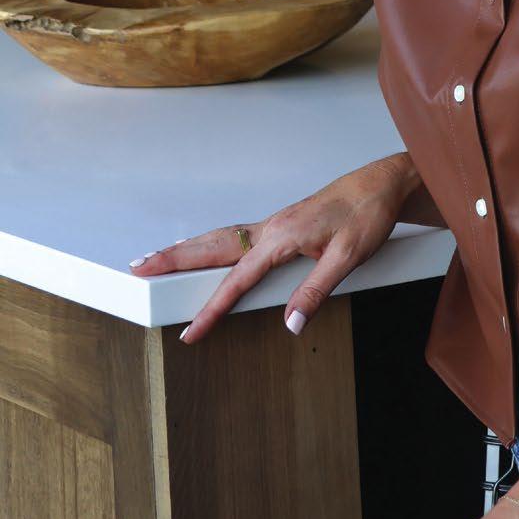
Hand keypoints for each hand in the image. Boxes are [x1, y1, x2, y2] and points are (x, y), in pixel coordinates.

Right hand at [127, 153, 415, 341]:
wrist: (381, 185)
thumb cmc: (367, 216)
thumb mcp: (349, 257)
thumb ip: (316, 290)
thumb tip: (290, 323)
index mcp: (282, 237)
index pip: (238, 280)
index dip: (212, 309)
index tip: (190, 332)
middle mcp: (270, 229)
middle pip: (212, 246)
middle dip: (173, 259)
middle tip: (137, 269)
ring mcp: (273, 225)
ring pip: (219, 238)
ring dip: (186, 249)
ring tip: (154, 259)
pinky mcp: (280, 226)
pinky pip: (235, 237)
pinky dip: (210, 244)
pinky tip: (204, 251)